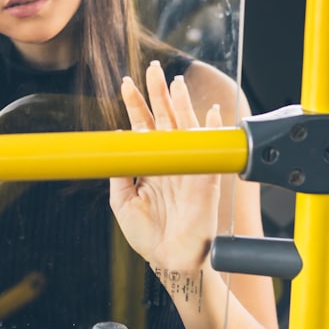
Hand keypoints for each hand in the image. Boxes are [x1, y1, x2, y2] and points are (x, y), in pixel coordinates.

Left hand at [109, 61, 222, 272]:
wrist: (168, 260)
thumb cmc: (147, 235)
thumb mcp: (122, 200)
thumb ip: (119, 170)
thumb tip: (116, 138)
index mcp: (151, 162)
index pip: (142, 126)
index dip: (134, 104)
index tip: (125, 82)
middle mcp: (171, 159)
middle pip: (164, 118)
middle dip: (157, 93)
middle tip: (152, 68)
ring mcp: (189, 166)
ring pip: (185, 126)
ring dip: (181, 103)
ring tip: (174, 81)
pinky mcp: (205, 178)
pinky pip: (209, 150)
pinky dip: (212, 131)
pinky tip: (213, 113)